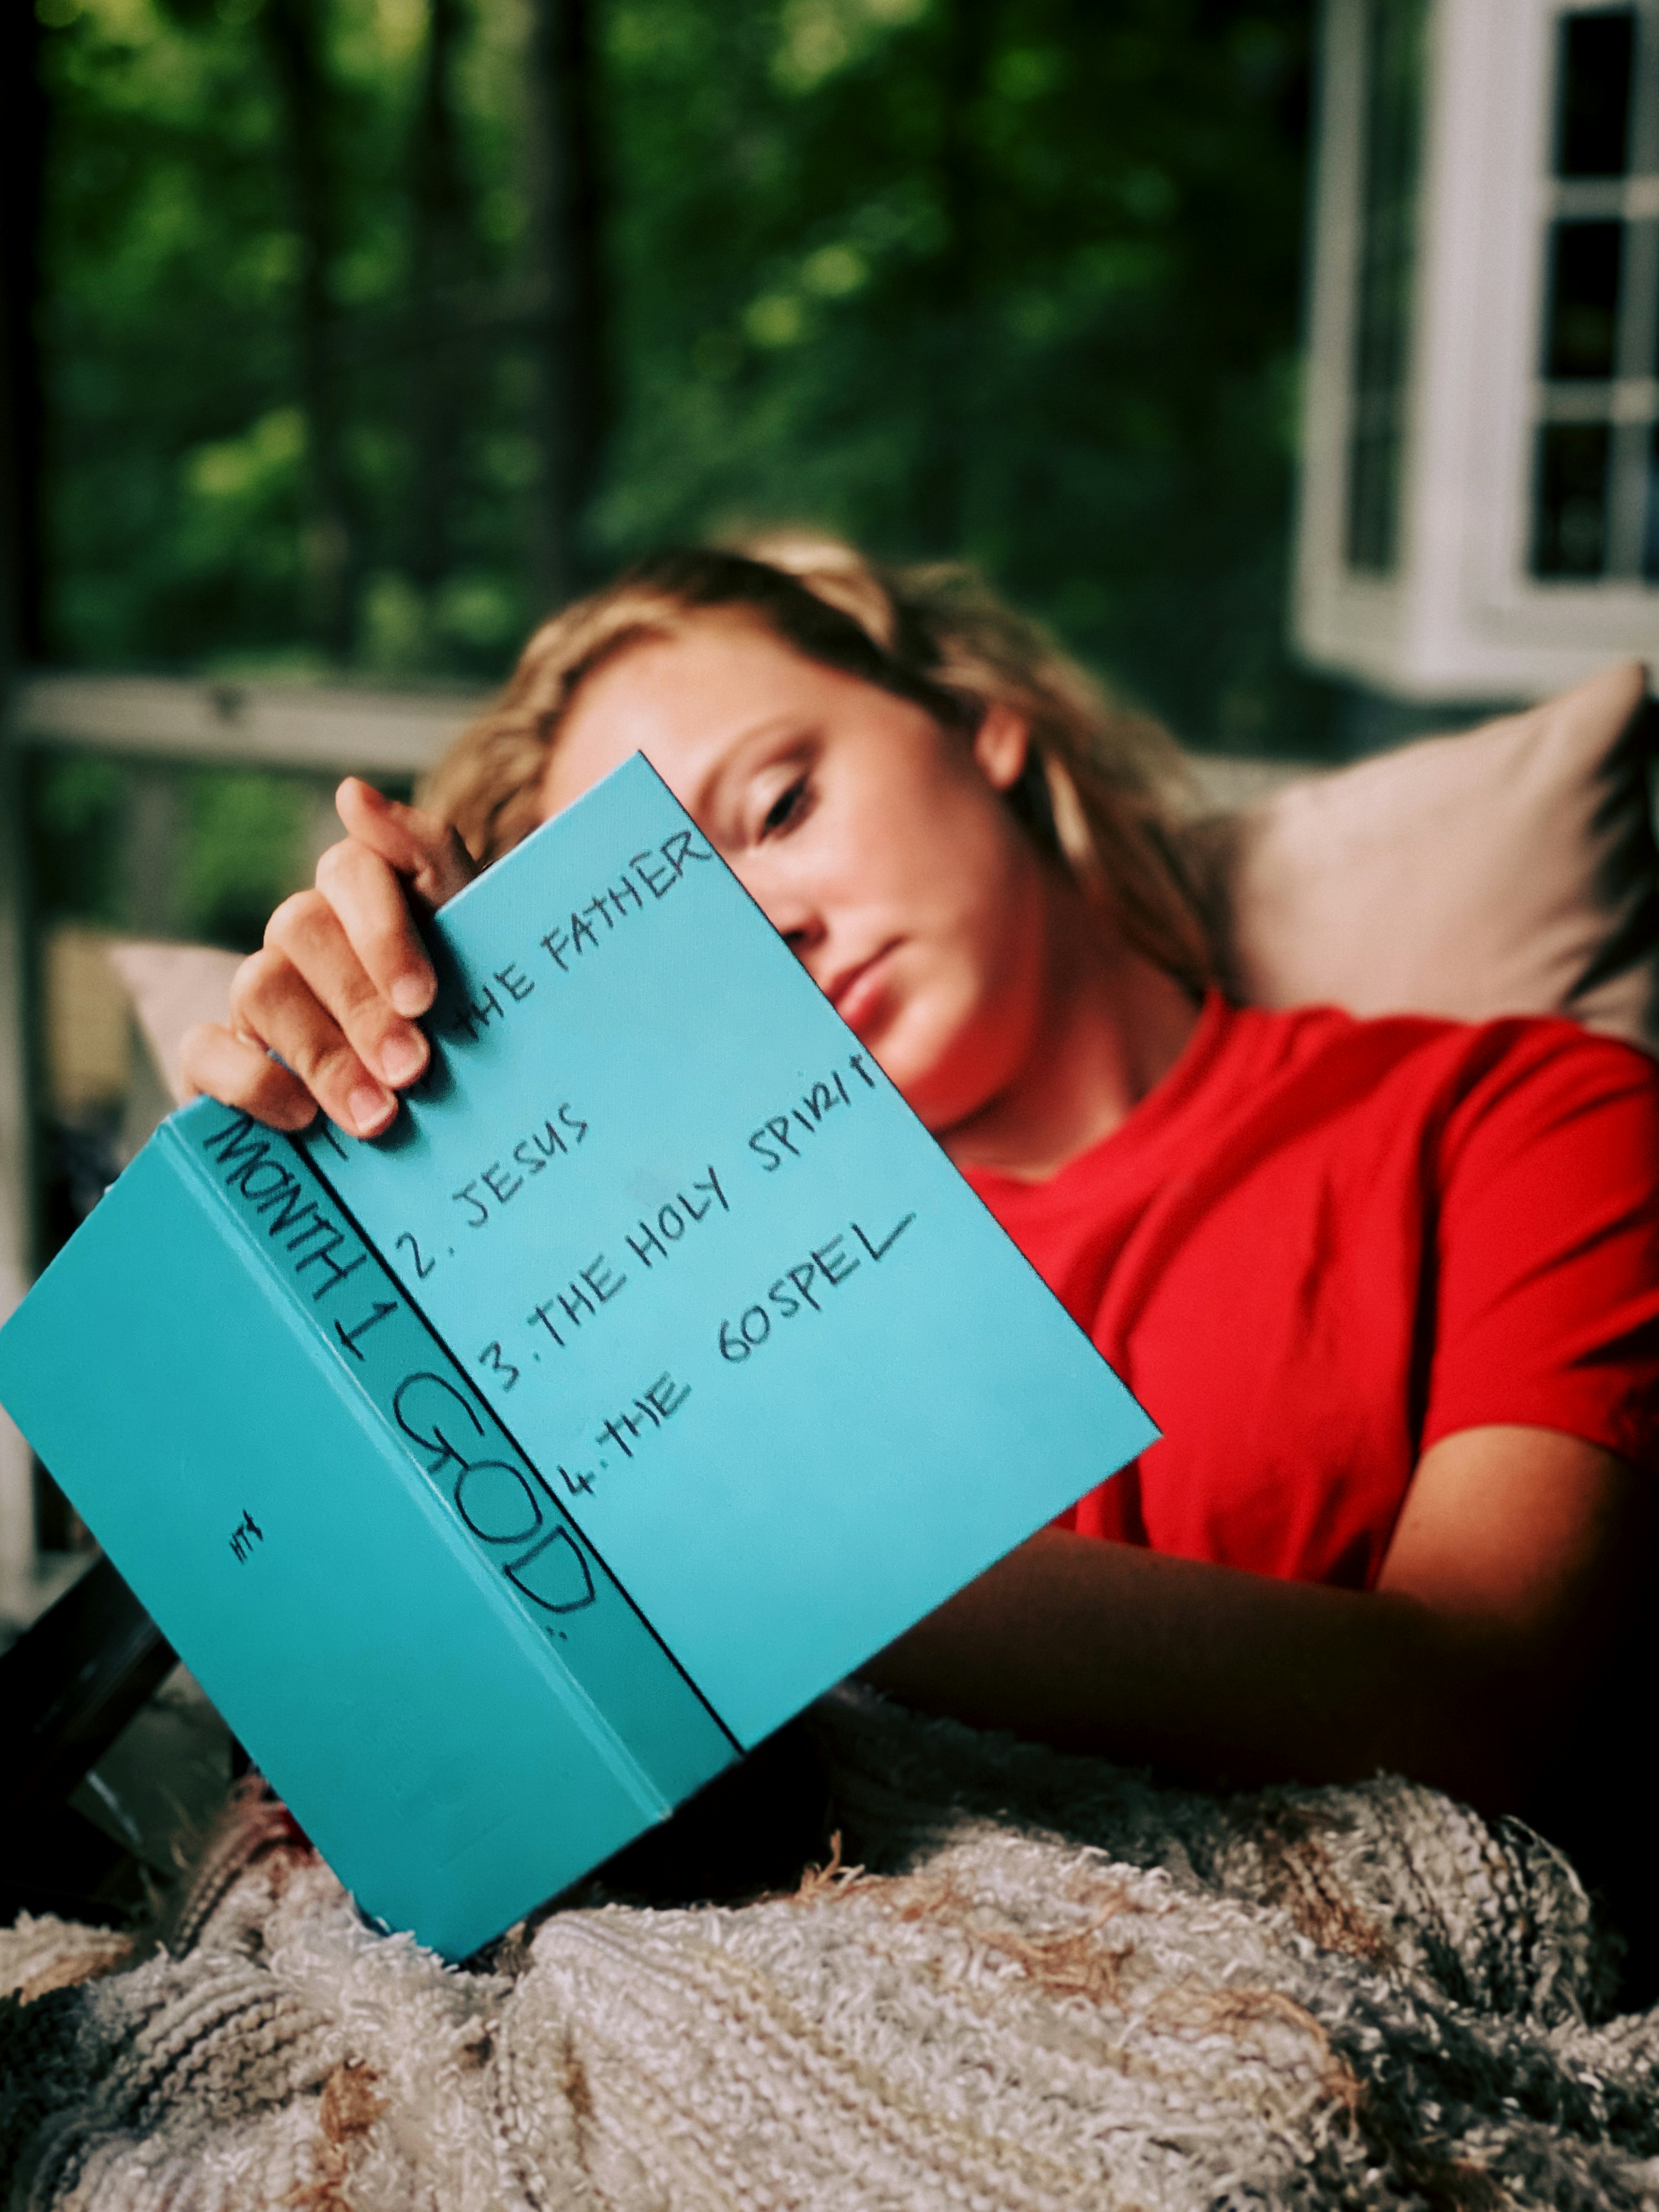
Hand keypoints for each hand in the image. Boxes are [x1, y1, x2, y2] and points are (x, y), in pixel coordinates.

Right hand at [178, 779, 477, 1135]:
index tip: (425, 997)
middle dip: (361, 1004)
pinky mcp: (218, 1057)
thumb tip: (352, 793)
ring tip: (377, 1116)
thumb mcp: (476, 946)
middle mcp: (303, 934)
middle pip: (302, 928)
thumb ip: (429, 860)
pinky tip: (303, 1120)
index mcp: (364, 896)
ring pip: (259, 985)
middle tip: (413, 1070)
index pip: (353, 869)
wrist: (445, 1120)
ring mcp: (257, 993)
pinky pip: (205, 1049)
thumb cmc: (465, 1019)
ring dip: (322, 1053)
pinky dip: (252, 1084)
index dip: (383, 929)